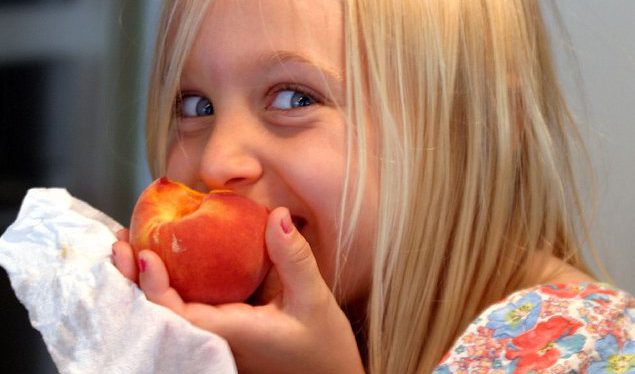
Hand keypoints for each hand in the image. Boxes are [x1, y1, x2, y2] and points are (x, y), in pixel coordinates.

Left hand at [112, 207, 364, 373]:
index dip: (154, 287)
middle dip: (134, 280)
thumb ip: (294, 259)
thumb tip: (277, 215)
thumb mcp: (314, 301)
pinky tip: (163, 262)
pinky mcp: (221, 333)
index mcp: (230, 333)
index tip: (143, 254)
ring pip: (168, 311)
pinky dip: (167, 285)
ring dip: (144, 281)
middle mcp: (214, 338)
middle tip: (119, 242)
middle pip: (160, 313)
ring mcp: (215, 338)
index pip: (178, 314)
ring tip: (127, 247)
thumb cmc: (324, 349)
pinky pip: (185, 309)